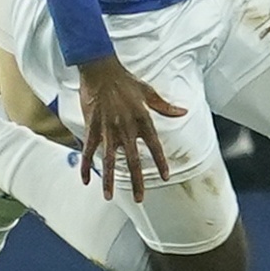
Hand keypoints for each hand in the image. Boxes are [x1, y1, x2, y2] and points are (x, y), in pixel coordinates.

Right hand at [74, 56, 184, 203]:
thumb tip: (183, 112)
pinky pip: (89, 152)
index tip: (167, 176)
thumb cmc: (125, 81)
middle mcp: (126, 129)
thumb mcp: (149, 92)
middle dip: (137, 181)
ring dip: (109, 180)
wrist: (101, 71)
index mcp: (142, 120)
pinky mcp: (91, 129)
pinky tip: (86, 180)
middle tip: (140, 198)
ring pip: (109, 161)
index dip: (161, 162)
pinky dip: (86, 166)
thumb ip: (165, 106)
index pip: (155, 146)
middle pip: (133, 161)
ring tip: (109, 197)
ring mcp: (107, 130)